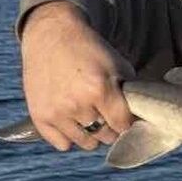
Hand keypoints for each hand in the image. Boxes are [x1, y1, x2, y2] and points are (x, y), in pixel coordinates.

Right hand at [20, 2, 136, 151]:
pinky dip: (70, 137)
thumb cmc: (90, 50)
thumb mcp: (118, 65)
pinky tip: (74, 121)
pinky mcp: (39, 116)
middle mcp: (77, 104)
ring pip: (86, 143)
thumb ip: (131, 93)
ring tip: (92, 116)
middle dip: (112, 128)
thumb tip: (142, 118)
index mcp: (100, 90)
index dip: (129, 123)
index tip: (128, 119)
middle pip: (106, 136)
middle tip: (109, 115)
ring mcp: (56, 112)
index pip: (123, 125)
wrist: (52, 36)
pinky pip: (63, 144)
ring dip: (93, 134)